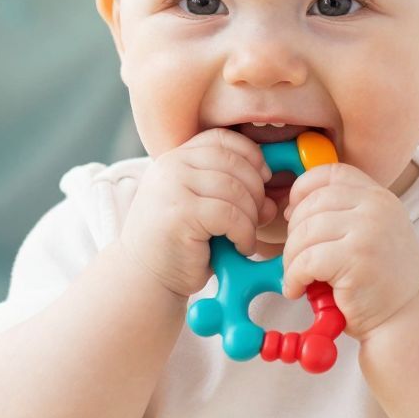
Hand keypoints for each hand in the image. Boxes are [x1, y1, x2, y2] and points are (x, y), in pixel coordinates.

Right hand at [121, 130, 270, 298]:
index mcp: (176, 158)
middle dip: (256, 191)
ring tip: (245, 237)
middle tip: (258, 218)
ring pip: (235, 189)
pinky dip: (245, 234)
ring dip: (251, 217)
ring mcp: (173, 187)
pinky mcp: (181, 213)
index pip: (223, 139)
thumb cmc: (181, 246)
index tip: (263, 181)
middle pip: (234, 162)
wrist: (145, 278)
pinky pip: (231, 215)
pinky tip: (241, 248)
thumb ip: (234, 194)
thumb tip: (272, 200)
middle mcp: (171, 166)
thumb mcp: (206, 209)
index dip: (252, 156)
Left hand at [282, 165, 418, 338]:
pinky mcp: (356, 259)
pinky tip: (298, 290)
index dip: (302, 190)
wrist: (408, 317)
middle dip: (292, 234)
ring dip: (291, 260)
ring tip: (297, 278)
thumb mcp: (369, 233)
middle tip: (295, 260)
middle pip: (311, 204)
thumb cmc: (380, 281)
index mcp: (378, 196)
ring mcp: (368, 231)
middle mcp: (376, 207)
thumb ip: (343, 214)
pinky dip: (294, 277)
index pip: (329, 173)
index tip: (292, 216)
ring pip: (304, 232)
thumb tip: (290, 208)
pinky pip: (306, 260)